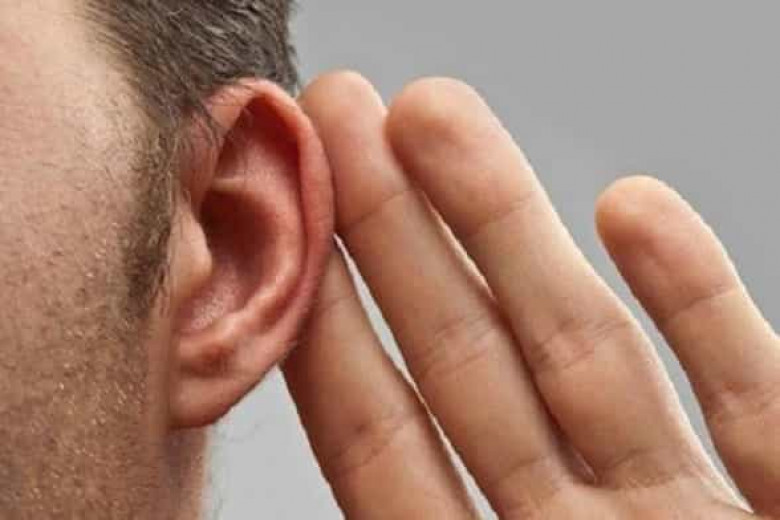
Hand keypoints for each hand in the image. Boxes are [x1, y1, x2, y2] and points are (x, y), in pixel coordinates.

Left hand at [283, 72, 779, 518]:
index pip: (378, 443)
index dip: (325, 326)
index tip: (285, 214)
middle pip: (469, 366)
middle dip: (398, 233)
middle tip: (341, 119)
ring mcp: (679, 514)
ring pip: (588, 351)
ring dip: (512, 227)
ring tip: (433, 114)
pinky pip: (748, 391)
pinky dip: (697, 294)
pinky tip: (631, 204)